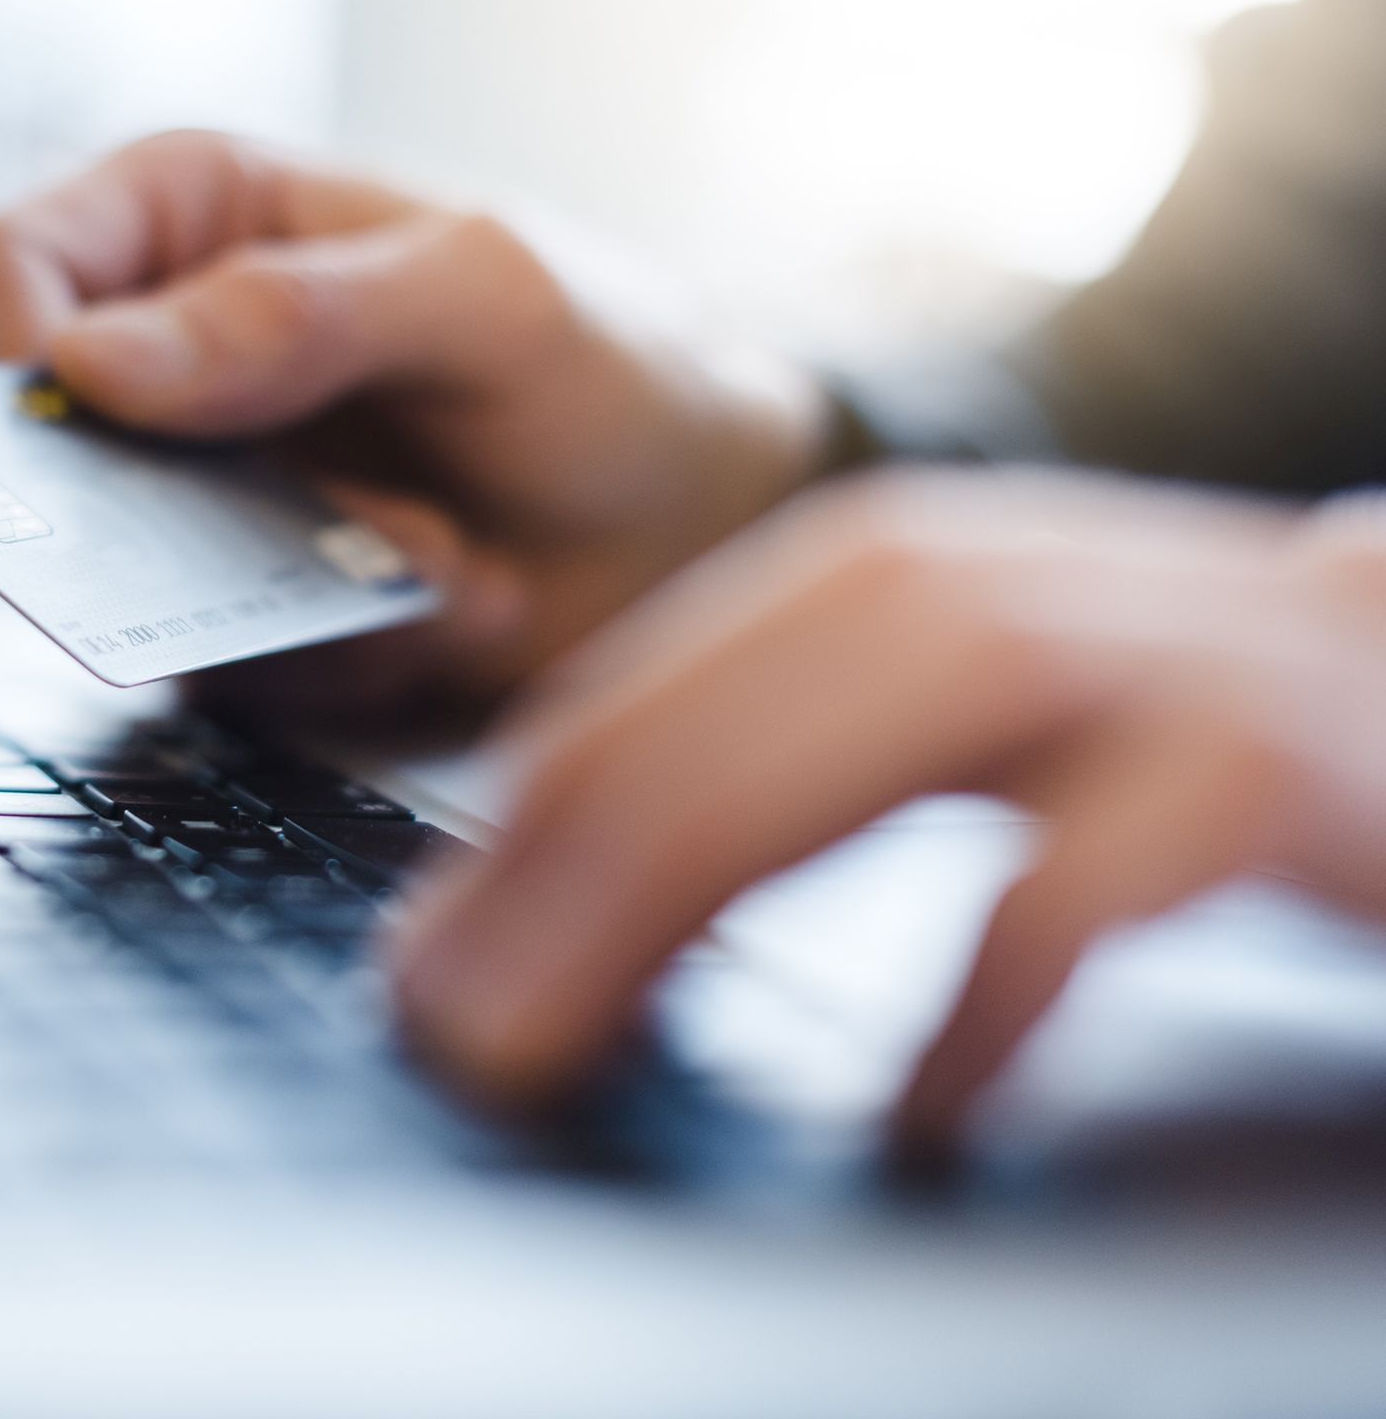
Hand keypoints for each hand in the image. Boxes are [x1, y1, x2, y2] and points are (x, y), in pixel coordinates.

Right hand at [0, 130, 825, 722]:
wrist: (698, 515)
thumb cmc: (603, 352)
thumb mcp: (482, 295)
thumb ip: (296, 312)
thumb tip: (89, 364)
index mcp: (182, 223)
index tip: (73, 424)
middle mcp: (158, 368)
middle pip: (12, 455)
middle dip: (146, 516)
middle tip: (289, 526)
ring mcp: (189, 507)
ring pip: (115, 587)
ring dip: (287, 591)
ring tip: (437, 553)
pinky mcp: (234, 625)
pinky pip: (220, 673)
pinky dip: (342, 651)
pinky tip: (451, 595)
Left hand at [388, 470, 1385, 1151]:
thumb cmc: (1157, 729)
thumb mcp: (931, 730)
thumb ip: (763, 781)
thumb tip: (533, 919)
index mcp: (866, 578)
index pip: (630, 702)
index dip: (503, 846)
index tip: (424, 971)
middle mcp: (972, 582)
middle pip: (707, 724)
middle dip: (552, 889)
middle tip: (461, 1034)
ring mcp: (1122, 650)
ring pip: (857, 756)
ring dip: (684, 901)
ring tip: (579, 1039)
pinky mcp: (1260, 751)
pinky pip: (1094, 867)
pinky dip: (987, 983)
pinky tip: (914, 1106)